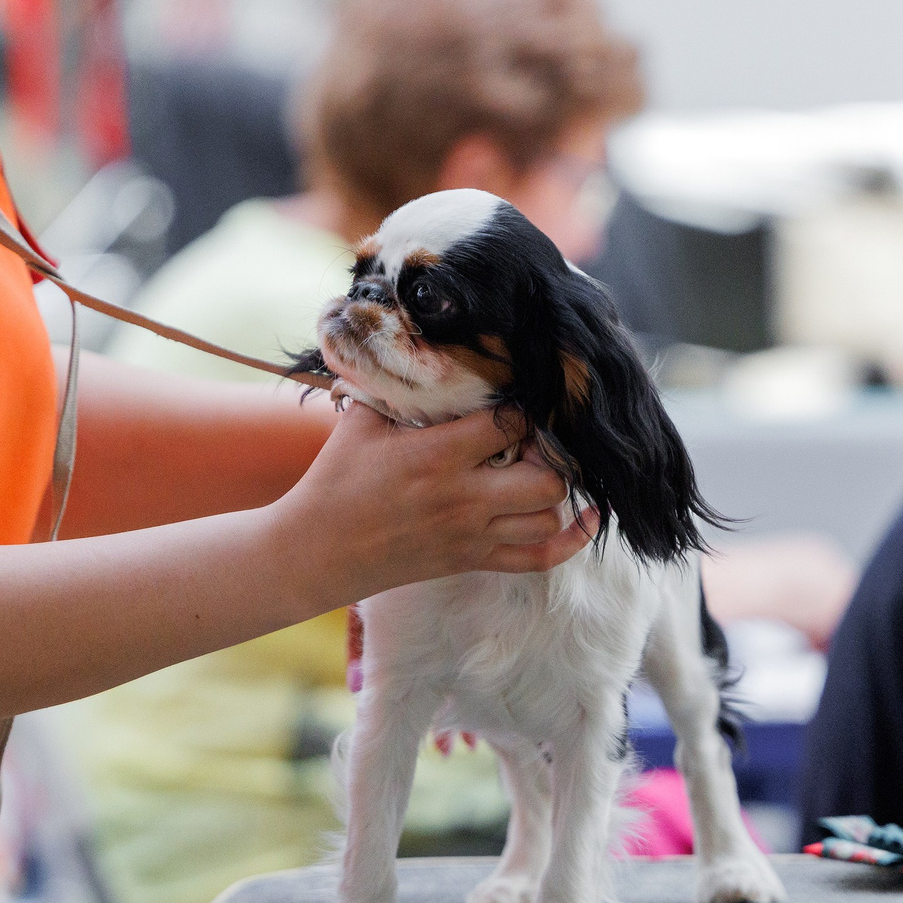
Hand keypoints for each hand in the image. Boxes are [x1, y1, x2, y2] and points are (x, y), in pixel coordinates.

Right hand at [275, 402, 579, 602]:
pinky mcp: (472, 560)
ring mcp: (472, 534)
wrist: (316, 550)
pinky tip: (586, 516)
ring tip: (544, 465)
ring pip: (548, 515)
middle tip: (536, 436)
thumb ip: (397, 385)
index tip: (518, 394)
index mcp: (437, 456)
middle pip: (547, 476)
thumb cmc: (337, 479)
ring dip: (556, 489)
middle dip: (551, 452)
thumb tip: (420, 341)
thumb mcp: (363, 420)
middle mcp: (463, 498)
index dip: (524, 406)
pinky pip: (539, 559)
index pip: (510, 425)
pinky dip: (571, 540)